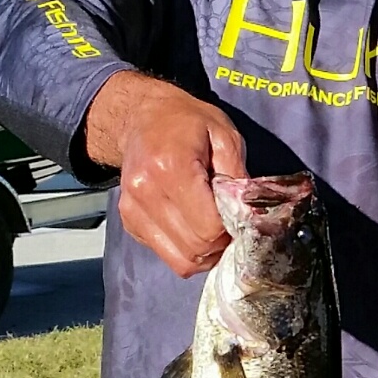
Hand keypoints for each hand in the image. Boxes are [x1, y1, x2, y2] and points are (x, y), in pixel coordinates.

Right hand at [86, 73, 246, 276]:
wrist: (144, 116)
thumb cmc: (190, 123)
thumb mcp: (225, 137)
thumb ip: (238, 179)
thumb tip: (249, 217)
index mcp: (170, 168)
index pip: (209, 228)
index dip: (232, 229)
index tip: (240, 216)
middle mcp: (145, 191)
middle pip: (196, 249)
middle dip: (221, 244)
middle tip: (232, 226)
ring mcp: (132, 209)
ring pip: (181, 261)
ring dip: (206, 254)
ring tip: (216, 230)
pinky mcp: (129, 221)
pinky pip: (166, 254)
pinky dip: (187, 250)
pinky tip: (194, 227)